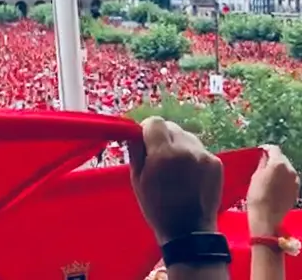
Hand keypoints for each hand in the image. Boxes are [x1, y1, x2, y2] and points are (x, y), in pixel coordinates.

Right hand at [129, 116, 223, 244]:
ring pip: (186, 136)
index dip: (147, 129)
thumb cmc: (157, 207)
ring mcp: (205, 155)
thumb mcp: (137, 179)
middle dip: (162, 136)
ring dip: (178, 145)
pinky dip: (191, 156)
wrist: (189, 230)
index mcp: (163, 153)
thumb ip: (136, 151)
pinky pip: (199, 149)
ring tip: (175, 166)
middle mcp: (187, 149)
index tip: (144, 141)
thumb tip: (135, 132)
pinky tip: (188, 174)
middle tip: (158, 155)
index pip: (155, 121)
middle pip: (171, 126)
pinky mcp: (217, 163)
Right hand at [247, 145, 299, 235]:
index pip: (274, 149)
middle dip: (273, 159)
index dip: (266, 148)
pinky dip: (282, 178)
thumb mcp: (255, 176)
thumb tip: (265, 157)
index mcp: (278, 163)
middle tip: (262, 163)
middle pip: (282, 158)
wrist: (267, 216)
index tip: (259, 151)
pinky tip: (274, 184)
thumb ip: (262, 163)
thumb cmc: (257, 195)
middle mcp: (290, 169)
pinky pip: (289, 178)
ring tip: (268, 175)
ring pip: (287, 169)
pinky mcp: (296, 189)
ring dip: (278, 169)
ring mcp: (295, 180)